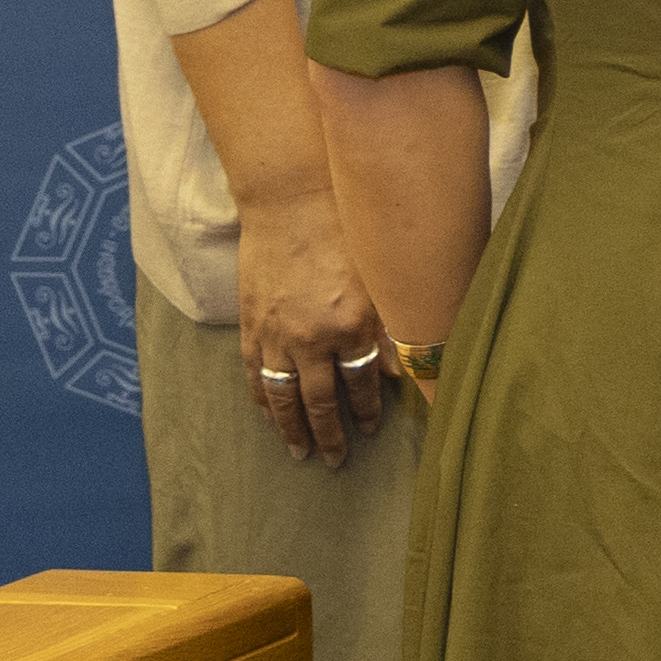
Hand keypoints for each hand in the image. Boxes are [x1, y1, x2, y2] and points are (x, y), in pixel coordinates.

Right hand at [233, 181, 393, 467]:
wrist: (295, 199)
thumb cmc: (350, 230)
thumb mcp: (384, 277)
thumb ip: (396, 325)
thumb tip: (410, 369)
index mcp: (353, 326)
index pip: (363, 383)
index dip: (368, 410)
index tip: (373, 430)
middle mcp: (312, 337)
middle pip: (320, 400)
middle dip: (329, 434)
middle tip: (335, 462)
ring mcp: (276, 332)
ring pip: (282, 394)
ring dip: (290, 427)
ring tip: (299, 452)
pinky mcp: (250, 321)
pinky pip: (253, 370)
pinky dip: (260, 396)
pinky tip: (267, 412)